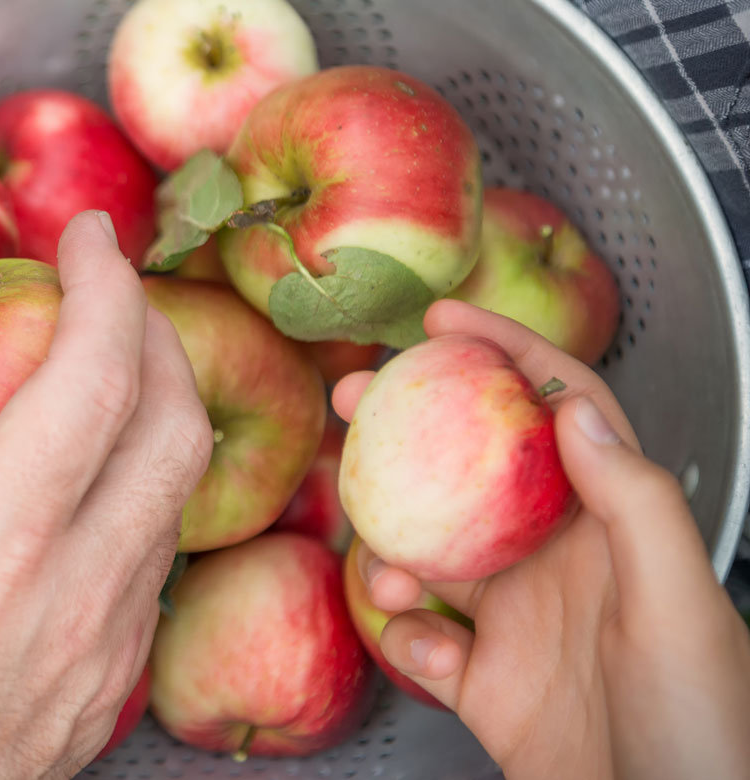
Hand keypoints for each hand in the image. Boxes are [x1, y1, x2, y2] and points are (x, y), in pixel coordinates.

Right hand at [0, 212, 208, 776]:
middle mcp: (76, 600)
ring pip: (177, 499)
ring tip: (93, 369)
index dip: (104, 283)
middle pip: (178, 429)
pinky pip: (148, 564)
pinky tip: (70, 483)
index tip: (88, 235)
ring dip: (153, 411)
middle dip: (157, 331)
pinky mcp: (101, 697)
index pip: (94, 377)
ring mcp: (103, 658)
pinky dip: (133, 488)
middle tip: (106, 288)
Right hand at [336, 300, 749, 779]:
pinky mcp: (482, 681)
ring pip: (427, 549)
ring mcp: (517, 621)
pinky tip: (427, 652)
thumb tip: (572, 409)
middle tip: (354, 399)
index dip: (505, 354)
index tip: (441, 323)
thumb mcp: (682, 610)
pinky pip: (417, 637)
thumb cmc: (704, 737)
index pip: (559, 412)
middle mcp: (559, 562)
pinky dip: (404, 637)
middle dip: (410, 427)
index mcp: (615, 529)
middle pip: (470, 466)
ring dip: (392, 551)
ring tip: (394, 577)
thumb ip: (635, 503)